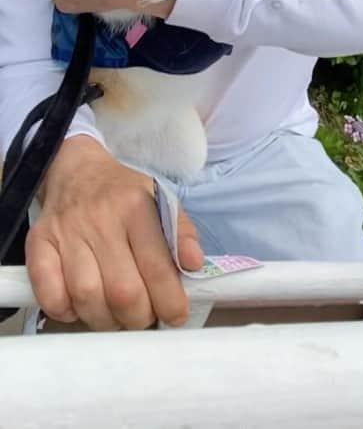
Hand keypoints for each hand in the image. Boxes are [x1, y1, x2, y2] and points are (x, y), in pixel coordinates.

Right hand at [27, 135, 204, 329]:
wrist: (77, 172)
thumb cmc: (125, 194)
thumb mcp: (161, 200)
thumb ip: (182, 233)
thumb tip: (195, 265)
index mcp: (137, 207)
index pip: (156, 265)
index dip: (169, 300)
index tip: (176, 316)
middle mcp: (101, 220)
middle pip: (122, 290)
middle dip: (139, 318)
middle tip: (145, 319)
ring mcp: (66, 233)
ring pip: (86, 297)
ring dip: (106, 320)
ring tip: (117, 318)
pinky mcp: (37, 244)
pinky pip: (49, 293)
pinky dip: (65, 311)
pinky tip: (80, 307)